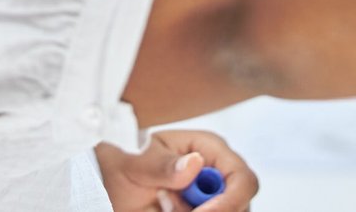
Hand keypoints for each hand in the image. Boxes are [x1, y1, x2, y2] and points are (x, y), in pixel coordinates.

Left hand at [96, 129, 258, 210]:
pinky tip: (164, 210)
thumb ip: (164, 165)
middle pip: (240, 206)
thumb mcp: (138, 162)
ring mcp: (213, 197)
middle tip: (166, 207)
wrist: (112, 183)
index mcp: (210, 150)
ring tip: (161, 205)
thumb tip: (196, 163)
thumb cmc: (127, 161)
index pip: (243, 179)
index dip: (230, 201)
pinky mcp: (205, 210)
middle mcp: (218, 175)